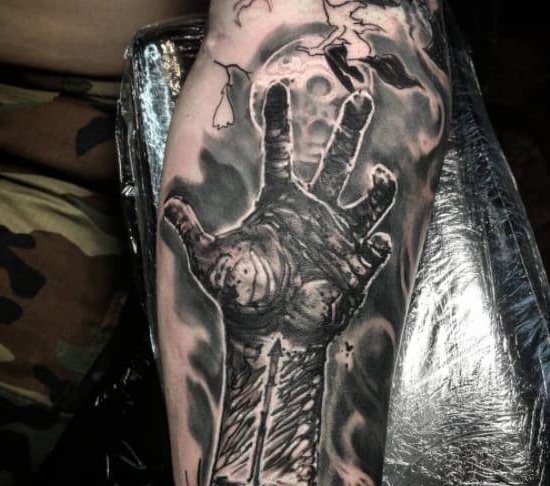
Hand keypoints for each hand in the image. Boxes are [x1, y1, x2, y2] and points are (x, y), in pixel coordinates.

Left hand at [163, 83, 395, 344]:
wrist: (270, 334)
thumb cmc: (240, 296)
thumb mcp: (209, 261)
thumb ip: (191, 231)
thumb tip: (167, 205)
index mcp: (281, 206)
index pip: (282, 155)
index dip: (279, 122)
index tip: (277, 88)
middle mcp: (313, 215)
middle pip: (336, 163)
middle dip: (349, 130)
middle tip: (359, 96)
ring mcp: (337, 240)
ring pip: (367, 204)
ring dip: (379, 190)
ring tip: (382, 177)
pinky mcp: (353, 269)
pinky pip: (372, 253)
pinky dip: (376, 248)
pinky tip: (374, 244)